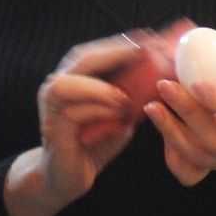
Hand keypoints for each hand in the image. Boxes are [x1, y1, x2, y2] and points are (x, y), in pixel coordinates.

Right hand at [3, 32, 150, 215]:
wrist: (67, 178)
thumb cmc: (95, 143)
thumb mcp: (120, 114)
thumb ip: (133, 96)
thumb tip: (165, 76)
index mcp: (76, 77)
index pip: (97, 51)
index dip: (122, 43)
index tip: (150, 38)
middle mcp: (58, 85)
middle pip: (81, 58)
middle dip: (113, 53)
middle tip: (142, 53)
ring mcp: (50, 106)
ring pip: (67, 84)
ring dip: (100, 88)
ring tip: (125, 97)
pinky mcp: (51, 129)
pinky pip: (69, 114)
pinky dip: (94, 111)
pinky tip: (115, 114)